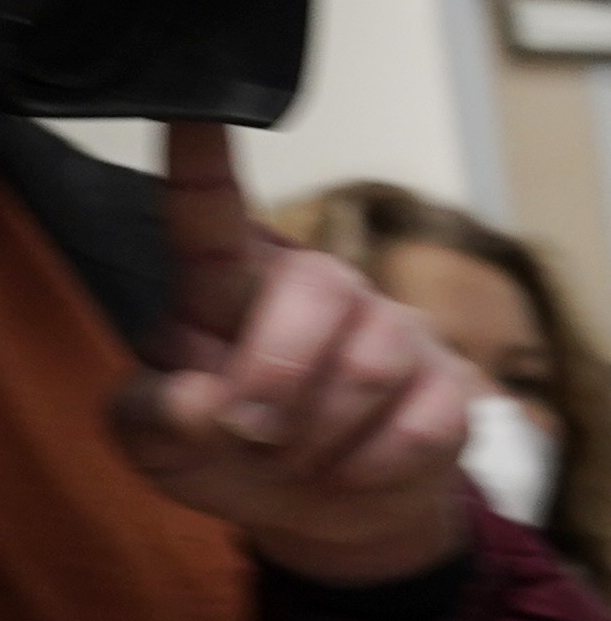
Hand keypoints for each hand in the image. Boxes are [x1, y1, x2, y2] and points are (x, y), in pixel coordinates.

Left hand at [105, 121, 479, 586]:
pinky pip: (420, 424)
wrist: (320, 511)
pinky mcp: (450, 386)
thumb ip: (151, 419)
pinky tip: (350, 469)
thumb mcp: (160, 445)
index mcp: (227, 283)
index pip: (209, 213)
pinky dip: (370, 467)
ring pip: (371, 364)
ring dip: (320, 436)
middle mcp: (317, 286)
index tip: (193, 108)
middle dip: (277, 375)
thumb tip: (200, 401)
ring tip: (296, 458)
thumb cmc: (228, 450)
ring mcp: (394, 331)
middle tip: (249, 433)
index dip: (201, 160)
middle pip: (318, 287)